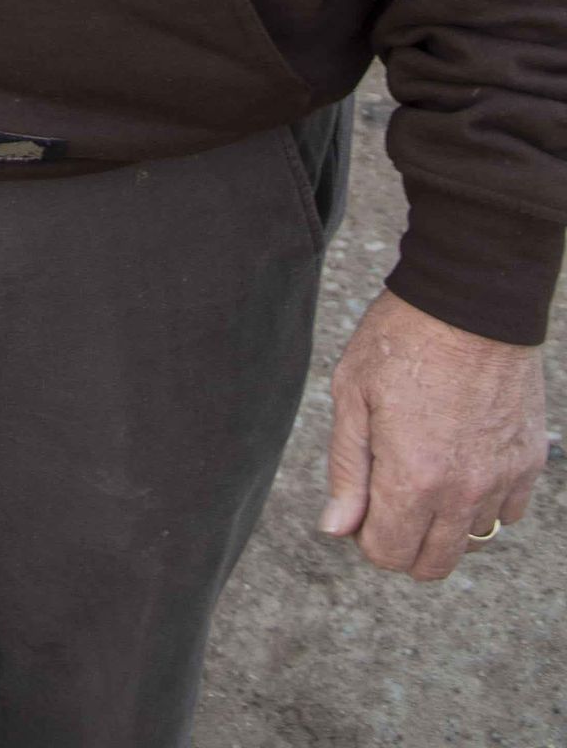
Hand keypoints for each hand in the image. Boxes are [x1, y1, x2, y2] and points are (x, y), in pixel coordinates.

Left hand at [320, 289, 547, 578]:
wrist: (471, 301)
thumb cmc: (402, 339)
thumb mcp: (353, 393)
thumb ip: (347, 469)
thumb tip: (337, 528)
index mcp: (412, 478)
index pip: (387, 553)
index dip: (365, 535)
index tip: (362, 502)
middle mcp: (462, 492)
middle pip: (432, 565)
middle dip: (404, 543)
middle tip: (390, 496)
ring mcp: (501, 480)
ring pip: (471, 541)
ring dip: (445, 523)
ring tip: (427, 469)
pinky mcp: (528, 462)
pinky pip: (507, 512)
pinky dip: (484, 502)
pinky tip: (464, 461)